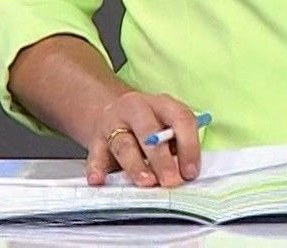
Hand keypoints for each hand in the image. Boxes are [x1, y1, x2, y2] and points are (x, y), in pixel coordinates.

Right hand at [83, 90, 203, 187]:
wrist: (112, 113)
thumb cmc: (149, 127)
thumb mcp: (167, 126)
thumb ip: (177, 145)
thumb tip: (186, 174)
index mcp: (162, 104)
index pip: (180, 119)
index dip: (189, 147)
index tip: (190, 172)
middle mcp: (137, 108)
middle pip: (150, 132)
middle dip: (162, 159)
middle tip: (171, 181)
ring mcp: (113, 123)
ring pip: (124, 144)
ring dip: (135, 165)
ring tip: (146, 182)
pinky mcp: (96, 140)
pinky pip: (96, 155)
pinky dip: (96, 168)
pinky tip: (98, 180)